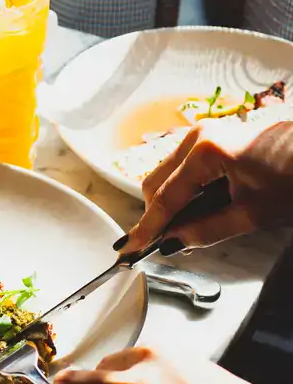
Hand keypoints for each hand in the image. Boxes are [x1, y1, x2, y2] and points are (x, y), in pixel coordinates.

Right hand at [117, 117, 292, 254]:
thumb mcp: (253, 214)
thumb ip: (206, 230)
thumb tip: (174, 242)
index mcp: (205, 152)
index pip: (164, 199)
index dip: (147, 228)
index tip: (131, 249)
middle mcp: (198, 137)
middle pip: (155, 183)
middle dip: (156, 215)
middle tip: (162, 243)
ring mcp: (204, 134)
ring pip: (167, 175)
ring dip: (171, 204)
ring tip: (187, 228)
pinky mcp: (212, 138)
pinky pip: (182, 168)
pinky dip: (184, 191)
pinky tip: (199, 209)